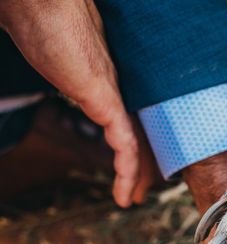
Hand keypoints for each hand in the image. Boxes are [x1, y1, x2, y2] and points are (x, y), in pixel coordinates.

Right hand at [0, 0, 155, 206]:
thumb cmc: (43, 21)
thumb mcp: (59, 57)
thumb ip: (67, 70)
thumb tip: (60, 71)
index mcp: (107, 82)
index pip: (129, 122)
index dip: (134, 148)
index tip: (134, 171)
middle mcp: (117, 89)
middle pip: (139, 135)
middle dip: (141, 167)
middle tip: (140, 192)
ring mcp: (113, 94)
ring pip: (136, 143)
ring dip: (136, 174)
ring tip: (132, 198)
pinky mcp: (105, 98)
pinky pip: (124, 141)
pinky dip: (128, 168)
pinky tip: (127, 186)